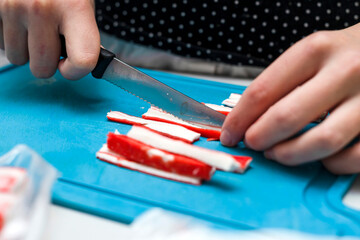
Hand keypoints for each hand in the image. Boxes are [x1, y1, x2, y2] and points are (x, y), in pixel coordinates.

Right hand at [0, 0, 99, 78]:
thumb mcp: (81, 5)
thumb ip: (82, 36)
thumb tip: (78, 65)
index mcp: (75, 9)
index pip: (83, 61)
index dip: (76, 71)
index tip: (71, 66)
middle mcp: (42, 8)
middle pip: (42, 69)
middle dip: (47, 62)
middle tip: (51, 43)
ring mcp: (13, 6)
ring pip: (18, 58)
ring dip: (26, 49)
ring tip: (34, 27)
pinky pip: (1, 43)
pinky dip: (11, 38)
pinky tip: (20, 22)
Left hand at [221, 23, 359, 173]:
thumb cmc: (343, 54)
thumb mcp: (309, 54)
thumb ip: (280, 83)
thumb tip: (246, 120)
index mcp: (315, 51)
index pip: (262, 92)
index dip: (238, 119)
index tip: (230, 133)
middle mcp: (345, 71)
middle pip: (285, 118)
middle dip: (259, 138)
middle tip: (253, 143)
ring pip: (320, 142)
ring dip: (289, 155)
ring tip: (278, 152)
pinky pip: (352, 157)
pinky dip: (330, 164)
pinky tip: (320, 156)